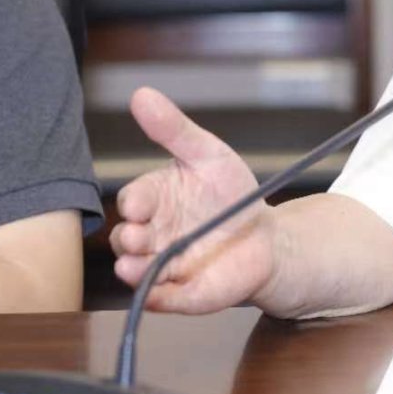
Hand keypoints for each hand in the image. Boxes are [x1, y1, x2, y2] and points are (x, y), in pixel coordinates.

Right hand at [108, 88, 277, 313]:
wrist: (266, 237)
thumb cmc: (231, 193)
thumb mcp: (207, 154)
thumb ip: (174, 129)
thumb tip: (142, 94)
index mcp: (154, 200)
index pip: (134, 199)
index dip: (135, 202)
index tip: (141, 204)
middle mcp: (151, 234)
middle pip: (127, 238)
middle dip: (129, 238)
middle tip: (139, 235)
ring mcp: (164, 265)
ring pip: (137, 271)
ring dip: (133, 271)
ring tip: (134, 268)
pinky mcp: (182, 293)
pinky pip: (164, 300)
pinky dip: (158, 299)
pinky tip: (156, 295)